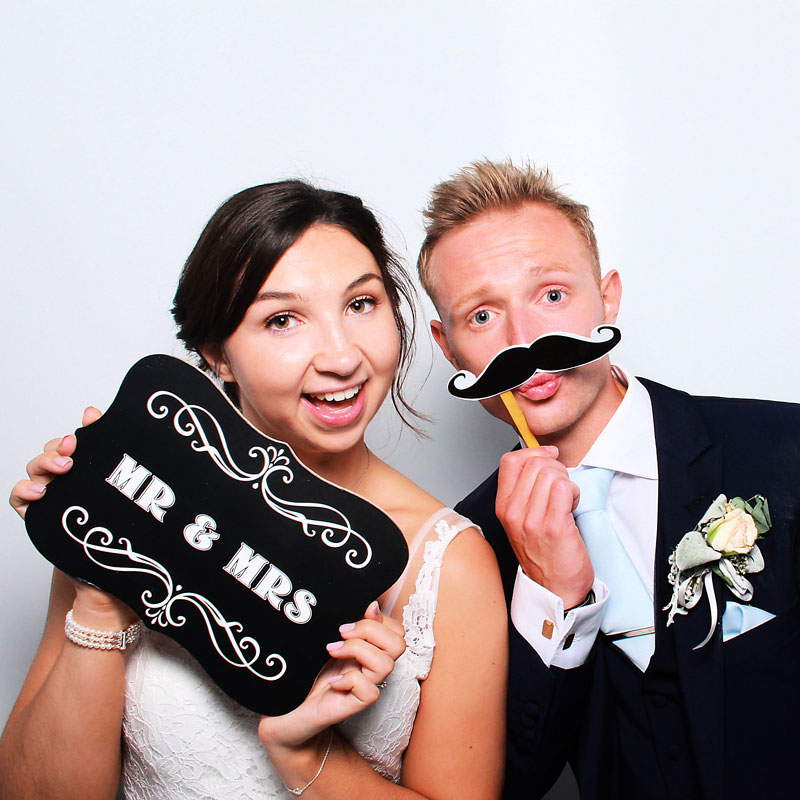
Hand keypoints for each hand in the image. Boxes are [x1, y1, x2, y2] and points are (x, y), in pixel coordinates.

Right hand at [9, 406, 137, 627]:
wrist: (113, 582)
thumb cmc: (127, 537)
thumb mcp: (136, 500)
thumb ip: (130, 466)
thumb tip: (129, 435)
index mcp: (96, 471)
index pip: (83, 442)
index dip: (83, 429)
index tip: (91, 421)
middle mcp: (72, 481)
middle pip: (56, 451)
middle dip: (62, 445)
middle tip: (74, 448)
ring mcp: (54, 497)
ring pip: (37, 468)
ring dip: (44, 463)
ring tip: (62, 469)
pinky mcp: (40, 516)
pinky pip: (18, 497)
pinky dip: (23, 489)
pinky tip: (39, 492)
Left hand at [258, 601, 404, 750]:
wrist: (286, 710)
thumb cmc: (306, 672)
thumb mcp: (327, 640)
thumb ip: (352, 625)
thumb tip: (373, 605)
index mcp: (368, 649)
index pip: (397, 631)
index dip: (379, 621)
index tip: (348, 621)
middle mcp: (370, 667)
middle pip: (399, 644)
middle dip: (370, 630)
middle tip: (341, 633)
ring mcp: (364, 686)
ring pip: (386, 665)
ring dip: (357, 650)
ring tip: (332, 651)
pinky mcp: (354, 706)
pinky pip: (370, 692)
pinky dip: (350, 681)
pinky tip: (332, 680)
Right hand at [496, 446, 593, 607]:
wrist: (556, 591)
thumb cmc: (545, 555)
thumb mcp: (523, 521)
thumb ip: (525, 491)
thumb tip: (540, 459)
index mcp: (504, 507)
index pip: (510, 461)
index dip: (533, 452)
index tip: (549, 457)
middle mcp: (513, 512)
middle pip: (535, 463)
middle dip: (556, 468)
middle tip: (562, 487)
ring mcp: (532, 520)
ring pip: (551, 472)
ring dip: (567, 481)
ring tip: (567, 500)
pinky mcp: (554, 527)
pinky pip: (565, 488)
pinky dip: (574, 492)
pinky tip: (572, 507)